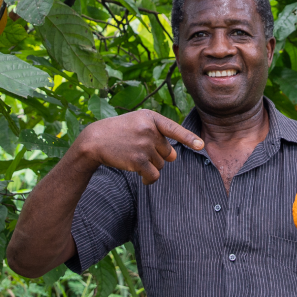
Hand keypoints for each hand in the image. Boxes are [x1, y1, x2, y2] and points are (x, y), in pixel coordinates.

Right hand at [76, 109, 203, 184]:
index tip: (200, 146)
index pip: (174, 129)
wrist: (95, 140)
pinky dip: (149, 179)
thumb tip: (174, 157)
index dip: (188, 138)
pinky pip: (153, 175)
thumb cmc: (120, 131)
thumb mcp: (138, 123)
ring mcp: (143, 145)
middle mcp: (149, 130)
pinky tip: (141, 177)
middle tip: (139, 149)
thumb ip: (158, 134)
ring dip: (151, 165)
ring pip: (161, 164)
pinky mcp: (138, 161)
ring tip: (134, 157)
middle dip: (158, 155)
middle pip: (168, 152)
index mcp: (151, 118)